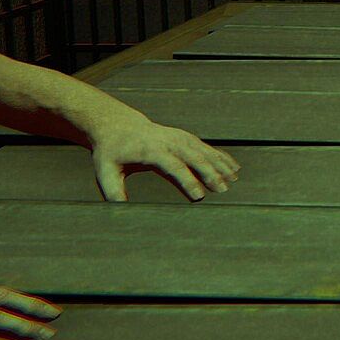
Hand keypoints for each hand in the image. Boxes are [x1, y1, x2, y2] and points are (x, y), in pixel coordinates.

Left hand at [86, 114, 240, 201]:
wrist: (118, 126)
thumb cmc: (111, 153)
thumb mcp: (105, 172)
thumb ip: (113, 192)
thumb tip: (121, 212)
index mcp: (151, 150)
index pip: (173, 166)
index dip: (187, 180)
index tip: (199, 196)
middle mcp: (169, 141)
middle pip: (194, 157)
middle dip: (210, 173)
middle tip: (223, 191)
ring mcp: (179, 137)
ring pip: (205, 151)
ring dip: (220, 165)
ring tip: (234, 180)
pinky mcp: (186, 137)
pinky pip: (207, 148)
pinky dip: (221, 157)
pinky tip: (234, 168)